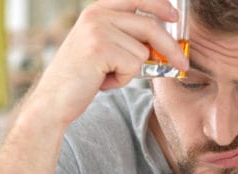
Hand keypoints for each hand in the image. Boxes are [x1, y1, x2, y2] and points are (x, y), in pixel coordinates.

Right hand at [29, 0, 188, 126]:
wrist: (54, 99)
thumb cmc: (82, 77)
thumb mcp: (105, 49)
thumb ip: (128, 39)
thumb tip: (163, 44)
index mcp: (97, 11)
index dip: (159, 6)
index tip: (174, 17)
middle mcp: (96, 15)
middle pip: (150, 27)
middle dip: (171, 49)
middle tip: (183, 65)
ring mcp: (97, 29)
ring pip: (142, 52)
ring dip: (131, 71)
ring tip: (107, 74)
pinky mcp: (100, 48)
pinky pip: (133, 66)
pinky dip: (123, 79)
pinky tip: (103, 80)